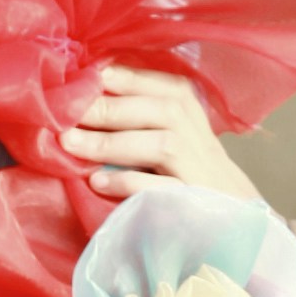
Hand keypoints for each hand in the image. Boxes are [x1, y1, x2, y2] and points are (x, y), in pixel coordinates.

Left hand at [59, 62, 241, 199]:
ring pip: (161, 145)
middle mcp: (198, 136)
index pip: (161, 86)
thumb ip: (137, 112)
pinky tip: (98, 182)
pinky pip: (163, 189)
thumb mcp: (169, 132)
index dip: (123, 79)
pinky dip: (129, 182)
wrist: (230, 218)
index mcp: (189, 111)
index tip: (85, 78)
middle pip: (160, 110)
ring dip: (112, 143)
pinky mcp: (194, 203)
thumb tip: (86, 94)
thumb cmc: (184, 170)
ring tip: (71, 144)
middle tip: (65, 114)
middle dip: (108, 109)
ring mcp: (199, 170)